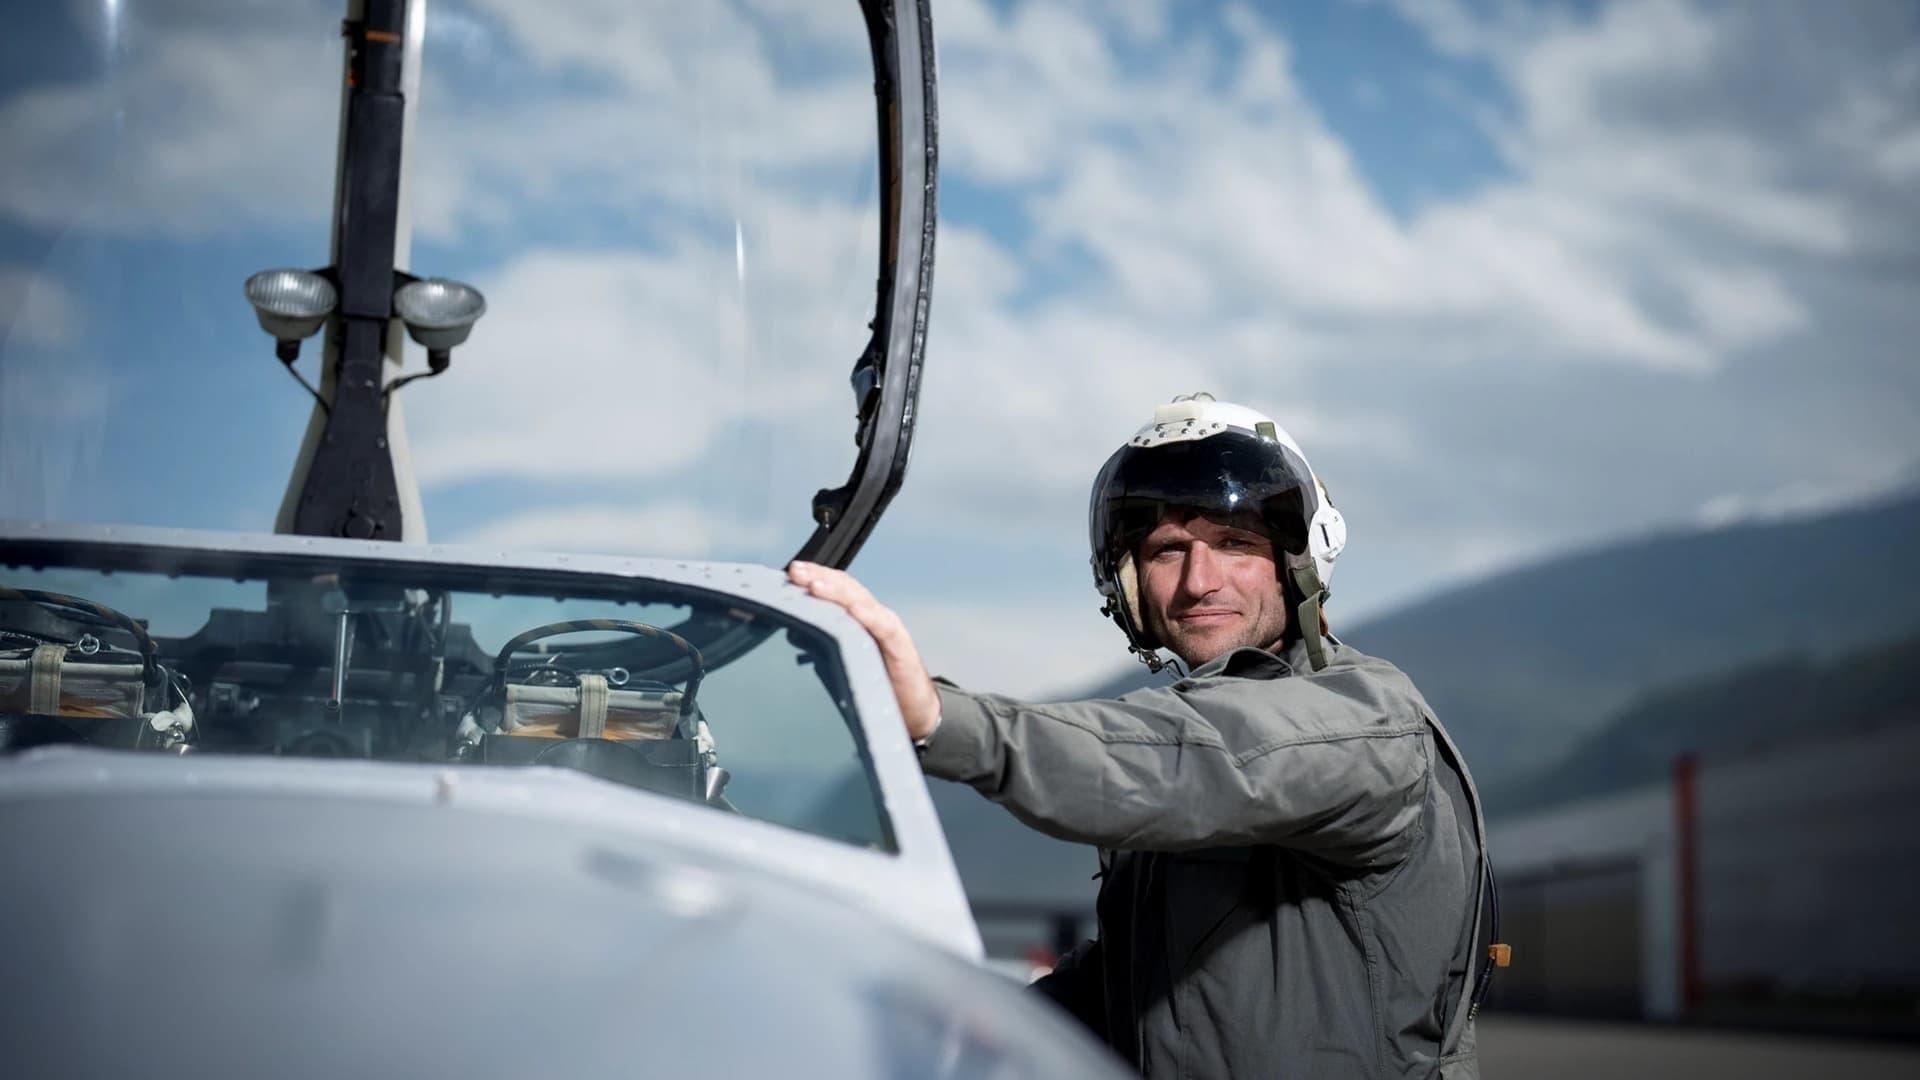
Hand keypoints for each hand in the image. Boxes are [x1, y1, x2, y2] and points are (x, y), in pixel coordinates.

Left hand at [787, 561, 940, 743]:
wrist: (914, 709)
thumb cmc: (880, 684)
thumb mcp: (846, 661)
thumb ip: (823, 645)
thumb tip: (793, 633)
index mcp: (859, 618)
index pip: (836, 588)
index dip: (814, 577)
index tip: (790, 572)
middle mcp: (874, 618)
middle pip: (846, 588)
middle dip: (820, 577)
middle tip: (796, 571)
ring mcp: (888, 630)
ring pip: (862, 602)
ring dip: (837, 591)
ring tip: (815, 585)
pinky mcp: (901, 648)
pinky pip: (884, 628)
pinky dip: (868, 616)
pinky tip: (854, 610)